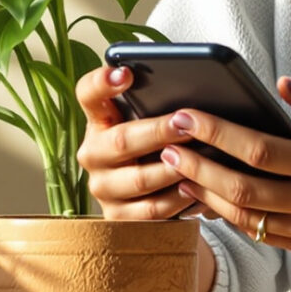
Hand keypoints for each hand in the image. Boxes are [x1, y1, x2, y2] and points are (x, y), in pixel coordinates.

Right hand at [73, 64, 196, 220]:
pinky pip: (151, 210)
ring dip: (174, 169)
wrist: (152, 198)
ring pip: (140, 179)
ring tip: (202, 158)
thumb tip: (193, 88)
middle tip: (185, 124)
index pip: (88, 94)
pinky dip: (179, 199)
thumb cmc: (157, 149)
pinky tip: (199, 189)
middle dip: (158, 132)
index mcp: (99, 121)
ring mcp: (102, 187)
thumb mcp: (152, 123)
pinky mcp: (117, 218)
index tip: (125, 73)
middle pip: (121, 140)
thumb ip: (159, 106)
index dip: (103, 82)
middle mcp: (93, 153)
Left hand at [162, 76, 290, 266]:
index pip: (261, 151)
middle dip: (197, 167)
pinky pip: (261, 235)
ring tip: (176, 168)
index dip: (218, 134)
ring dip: (205, 194)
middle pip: (242, 189)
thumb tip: (281, 83)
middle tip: (164, 144)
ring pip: (245, 218)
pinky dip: (230, 215)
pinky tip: (207, 194)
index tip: (186, 117)